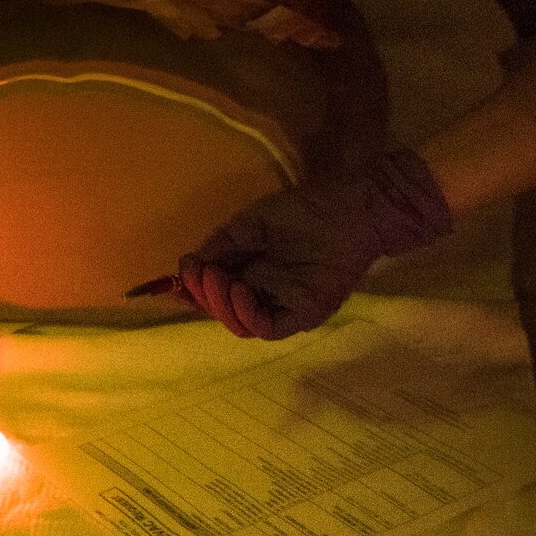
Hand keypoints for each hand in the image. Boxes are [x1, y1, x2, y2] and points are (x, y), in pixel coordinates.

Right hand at [177, 149, 451, 338]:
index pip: (217, 293)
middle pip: (225, 312)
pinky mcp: (305, 312)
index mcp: (252, 274)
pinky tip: (241, 291)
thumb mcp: (251, 224)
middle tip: (201, 273)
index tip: (185, 270)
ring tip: (219, 280)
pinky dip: (248, 316)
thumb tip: (187, 266)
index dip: (196, 288)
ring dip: (222, 306)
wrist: (350, 208)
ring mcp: (285, 306)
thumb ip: (222, 245)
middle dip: (205, 296)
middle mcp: (265, 295)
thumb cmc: (305, 211)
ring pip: (242, 325)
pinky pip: (270, 328)